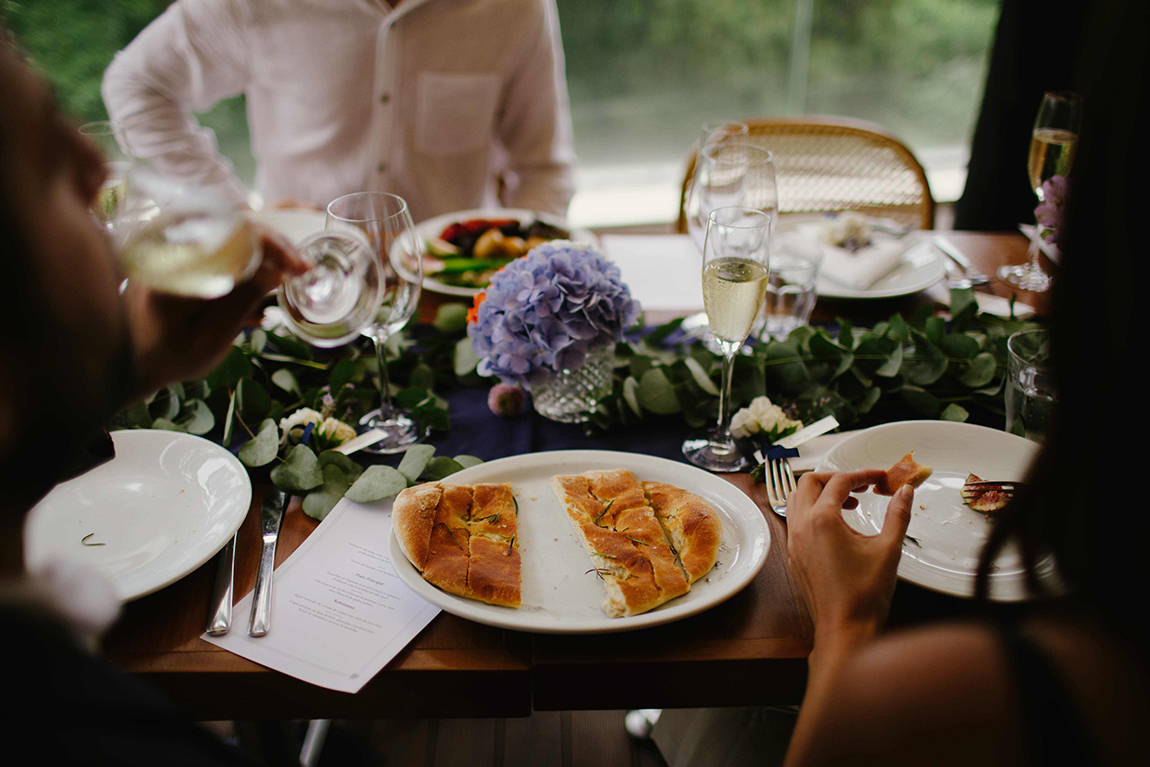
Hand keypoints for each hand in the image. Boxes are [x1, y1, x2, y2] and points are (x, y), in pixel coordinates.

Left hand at [123, 226, 306, 397]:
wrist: (127, 359)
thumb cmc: (167, 356)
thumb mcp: (211, 338)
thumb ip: (243, 302)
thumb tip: (278, 270)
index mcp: (176, 263)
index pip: (235, 234)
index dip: (275, 245)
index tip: (301, 267)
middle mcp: (171, 244)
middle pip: (234, 224)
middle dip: (274, 244)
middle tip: (302, 268)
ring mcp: (173, 245)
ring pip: (229, 230)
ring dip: (263, 248)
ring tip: (289, 271)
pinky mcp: (178, 252)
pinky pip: (219, 242)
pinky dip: (246, 255)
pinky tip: (263, 278)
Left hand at [786, 470, 913, 648]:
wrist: (844, 629)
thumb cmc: (865, 594)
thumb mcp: (889, 549)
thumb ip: (898, 514)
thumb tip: (905, 491)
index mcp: (822, 520)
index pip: (839, 481)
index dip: (862, 475)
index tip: (879, 478)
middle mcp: (801, 527)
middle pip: (809, 483)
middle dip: (835, 478)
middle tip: (860, 486)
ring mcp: (793, 541)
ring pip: (798, 500)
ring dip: (821, 494)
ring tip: (850, 504)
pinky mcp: (793, 555)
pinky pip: (796, 521)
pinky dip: (813, 512)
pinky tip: (837, 526)